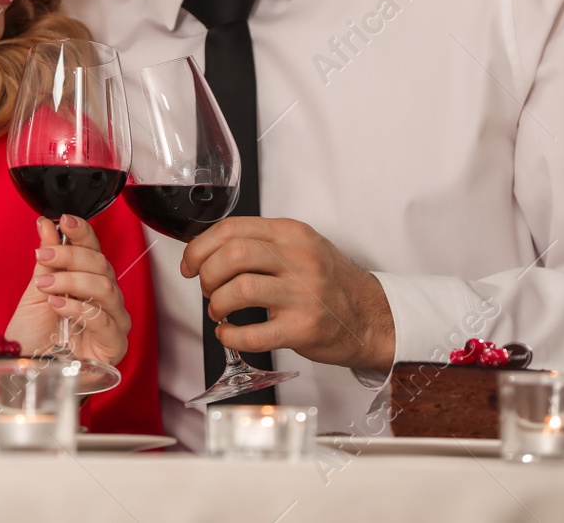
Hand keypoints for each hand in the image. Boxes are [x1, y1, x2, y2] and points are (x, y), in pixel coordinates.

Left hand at [6, 215, 131, 366]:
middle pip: (101, 265)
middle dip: (71, 256)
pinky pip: (104, 320)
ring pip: (106, 288)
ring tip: (47, 285)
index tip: (64, 220)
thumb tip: (47, 224)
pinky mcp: (114, 345)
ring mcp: (113, 321)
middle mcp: (105, 298)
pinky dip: (78, 308)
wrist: (28, 371)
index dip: (82, 232)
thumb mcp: (36, 291)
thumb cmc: (34, 336)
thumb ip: (47, 260)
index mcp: (89, 281)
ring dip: (72, 281)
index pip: (94, 249)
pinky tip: (58, 305)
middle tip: (44, 257)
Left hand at [180, 217, 394, 370]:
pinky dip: (229, 335)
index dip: (200, 246)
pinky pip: (252, 334)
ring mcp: (302, 295)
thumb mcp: (301, 247)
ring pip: (238, 290)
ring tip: (219, 310)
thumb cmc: (330, 283)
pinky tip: (228, 333)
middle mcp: (298, 259)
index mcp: (292, 234)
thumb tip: (207, 249)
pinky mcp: (303, 329)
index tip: (190, 262)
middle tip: (207, 287)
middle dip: (206, 273)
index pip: (232, 228)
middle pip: (232, 255)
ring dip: (216, 303)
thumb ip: (261, 243)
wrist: (373, 317)